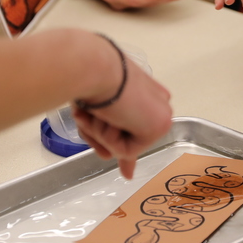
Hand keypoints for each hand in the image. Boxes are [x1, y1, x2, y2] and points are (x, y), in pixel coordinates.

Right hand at [72, 59, 172, 178]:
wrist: (93, 68)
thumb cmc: (88, 78)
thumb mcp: (97, 111)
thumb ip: (110, 140)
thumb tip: (128, 175)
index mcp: (145, 94)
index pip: (137, 130)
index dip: (122, 146)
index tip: (127, 174)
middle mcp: (157, 104)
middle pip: (127, 141)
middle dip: (98, 136)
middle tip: (82, 114)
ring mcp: (160, 116)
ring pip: (123, 147)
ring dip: (99, 133)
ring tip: (95, 110)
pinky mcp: (157, 126)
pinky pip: (125, 151)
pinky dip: (108, 138)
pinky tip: (108, 116)